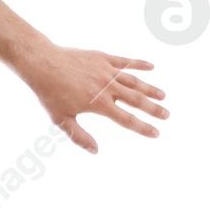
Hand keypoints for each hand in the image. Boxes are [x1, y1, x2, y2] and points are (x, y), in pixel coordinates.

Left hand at [22, 45, 168, 153]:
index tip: (156, 133)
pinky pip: (125, 61)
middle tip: (167, 115)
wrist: (42, 64)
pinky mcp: (102, 58)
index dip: (143, 127)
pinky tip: (152, 66)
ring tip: (163, 95)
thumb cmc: (49, 94)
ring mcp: (106, 71)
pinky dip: (139, 64)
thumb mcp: (61, 119)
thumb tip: (96, 151)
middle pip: (136, 100)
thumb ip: (79, 136)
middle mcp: (107, 87)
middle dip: (153, 109)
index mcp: (99, 105)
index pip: (127, 119)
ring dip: (150, 89)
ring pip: (134, 81)